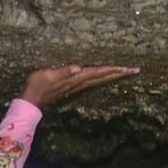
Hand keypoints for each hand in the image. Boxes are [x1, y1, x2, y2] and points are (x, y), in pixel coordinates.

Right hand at [20, 64, 138, 107]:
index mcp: (78, 78)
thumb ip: (64, 72)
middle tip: (135, 70)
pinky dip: (103, 77)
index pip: (99, 72)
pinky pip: (94, 81)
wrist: (32, 99)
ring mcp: (78, 86)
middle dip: (120, 73)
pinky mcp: (74, 86)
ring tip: (125, 72)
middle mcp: (81, 83)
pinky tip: (106, 77)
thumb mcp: (48, 75)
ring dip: (114, 75)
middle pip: (104, 77)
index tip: (127, 68)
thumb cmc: (38, 85)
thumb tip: (79, 68)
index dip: (113, 69)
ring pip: (101, 79)